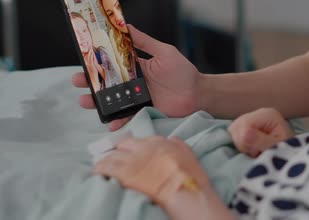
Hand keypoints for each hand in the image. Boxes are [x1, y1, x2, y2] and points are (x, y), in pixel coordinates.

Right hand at [72, 25, 202, 130]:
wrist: (198, 94)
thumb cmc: (183, 72)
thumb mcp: (163, 52)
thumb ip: (145, 42)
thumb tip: (126, 25)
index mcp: (136, 68)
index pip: (112, 64)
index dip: (97, 63)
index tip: (82, 60)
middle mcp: (133, 84)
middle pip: (107, 84)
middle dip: (90, 84)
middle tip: (76, 81)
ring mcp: (137, 99)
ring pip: (112, 101)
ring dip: (97, 102)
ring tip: (84, 101)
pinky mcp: (143, 112)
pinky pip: (127, 117)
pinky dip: (118, 120)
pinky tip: (110, 122)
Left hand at [93, 136, 209, 207]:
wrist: (184, 191)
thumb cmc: (189, 176)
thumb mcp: (187, 153)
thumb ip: (177, 144)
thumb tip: (171, 139)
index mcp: (159, 142)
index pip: (139, 140)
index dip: (132, 147)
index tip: (130, 153)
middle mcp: (144, 147)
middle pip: (123, 145)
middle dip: (118, 152)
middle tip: (115, 160)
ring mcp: (132, 159)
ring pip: (112, 155)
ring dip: (106, 161)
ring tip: (102, 168)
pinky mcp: (123, 173)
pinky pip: (104, 167)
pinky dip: (99, 170)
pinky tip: (97, 174)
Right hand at [228, 107, 293, 156]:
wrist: (291, 157)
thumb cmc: (287, 152)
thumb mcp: (278, 148)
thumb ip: (261, 141)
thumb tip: (245, 133)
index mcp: (267, 114)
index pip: (244, 125)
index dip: (245, 141)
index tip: (256, 153)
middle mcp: (257, 113)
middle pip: (236, 127)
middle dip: (242, 144)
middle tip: (256, 153)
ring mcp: (250, 120)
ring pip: (232, 132)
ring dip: (240, 146)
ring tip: (254, 152)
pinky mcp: (245, 128)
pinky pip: (232, 136)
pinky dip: (237, 145)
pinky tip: (248, 150)